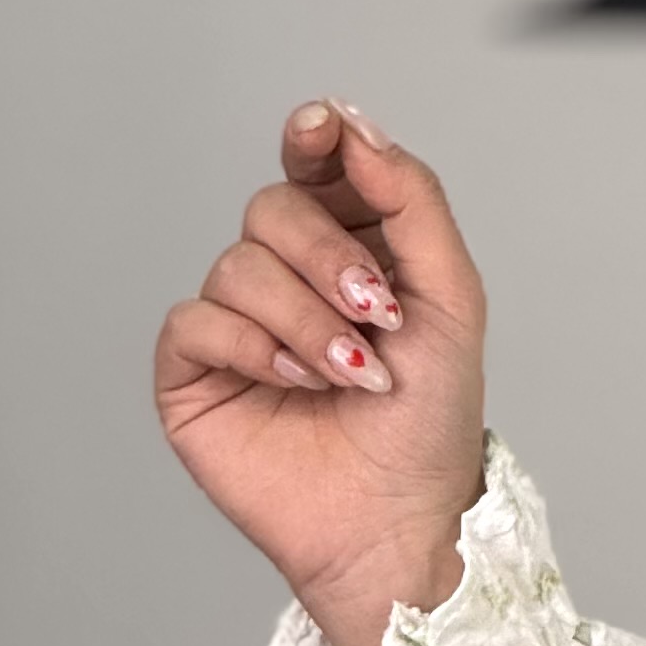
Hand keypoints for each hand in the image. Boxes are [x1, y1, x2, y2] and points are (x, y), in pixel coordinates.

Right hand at [155, 101, 488, 645]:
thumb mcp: (451, 300)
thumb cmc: (431, 427)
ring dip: (306, 320)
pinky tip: (300, 386)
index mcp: (349, 252)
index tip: (323, 132)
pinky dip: (257, 347)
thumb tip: (352, 122)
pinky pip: (198, 319)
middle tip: (377, 316)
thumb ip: (411, 201)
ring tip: (354, 377)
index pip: (313, 168)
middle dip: (329, 257)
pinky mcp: (194, 372)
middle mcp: (286, 280)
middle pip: (273, 207)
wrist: (403, 523)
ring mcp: (236, 324)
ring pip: (238, 263)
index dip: (313, 140)